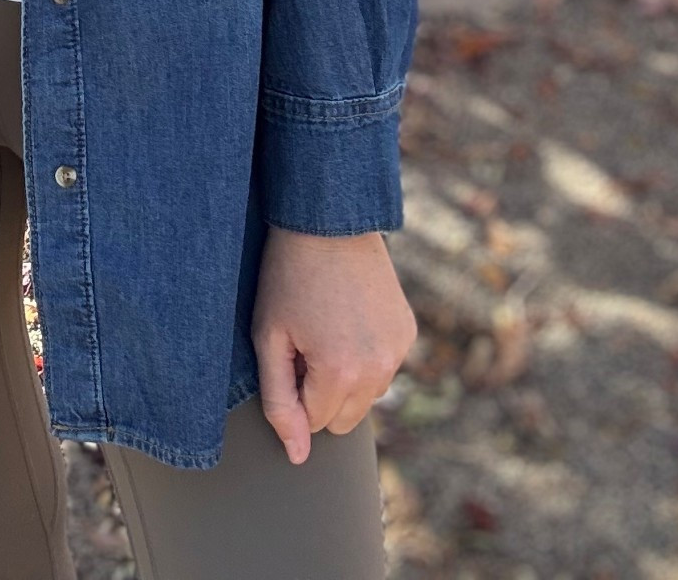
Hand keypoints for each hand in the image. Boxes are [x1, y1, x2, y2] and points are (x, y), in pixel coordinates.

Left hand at [251, 226, 416, 464]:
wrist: (329, 220)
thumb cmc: (288, 275)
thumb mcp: (270, 337)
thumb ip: (279, 402)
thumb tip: (298, 456)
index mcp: (341, 373)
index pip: (315, 423)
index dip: (294, 390)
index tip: (288, 350)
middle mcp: (379, 369)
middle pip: (344, 418)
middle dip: (321, 393)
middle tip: (304, 341)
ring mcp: (399, 350)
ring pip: (366, 395)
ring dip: (345, 377)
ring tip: (325, 326)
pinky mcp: (407, 331)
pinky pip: (383, 367)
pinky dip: (365, 356)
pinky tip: (347, 317)